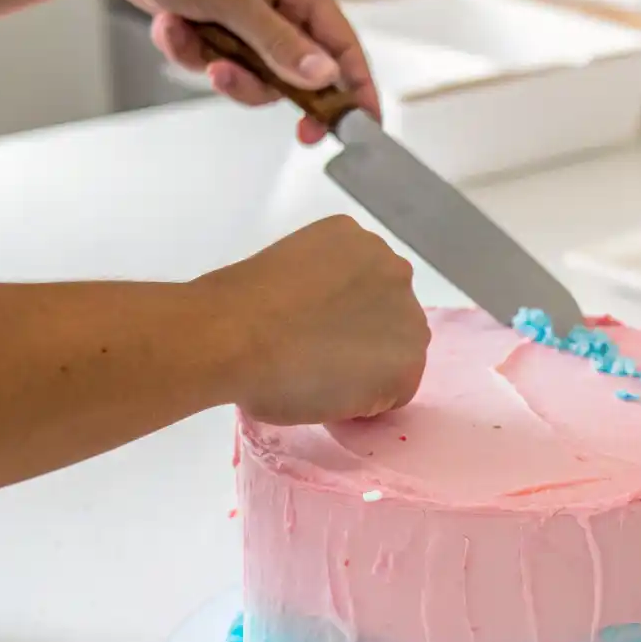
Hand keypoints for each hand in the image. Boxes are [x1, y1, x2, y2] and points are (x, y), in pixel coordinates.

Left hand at [100, 0, 379, 143]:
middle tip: (226, 79)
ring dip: (215, 67)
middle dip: (256, 82)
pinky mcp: (226, 40)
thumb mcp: (231, 0)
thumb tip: (324, 76)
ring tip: (184, 35)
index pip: (342, 46)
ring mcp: (252, 28)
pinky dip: (193, 56)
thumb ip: (279, 43)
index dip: (355, 88)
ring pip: (257, 80)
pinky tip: (173, 27)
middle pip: (297, 75)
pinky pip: (223, 71)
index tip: (360, 126)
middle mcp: (281, 9)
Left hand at [199, 216, 428, 423]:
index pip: (397, 373)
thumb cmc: (276, 385)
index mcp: (409, 363)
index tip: (332, 376)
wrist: (230, 334)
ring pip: (375, 281)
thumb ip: (360, 388)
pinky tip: (298, 276)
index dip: (365, 376)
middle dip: (366, 330)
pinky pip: (347, 249)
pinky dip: (328, 260)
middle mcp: (411, 309)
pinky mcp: (349, 231)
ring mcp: (383, 263)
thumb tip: (349, 368)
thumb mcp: (330, 410)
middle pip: (394, 323)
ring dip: (352, 291)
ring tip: (305, 303)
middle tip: (319, 338)